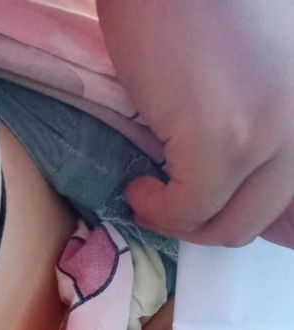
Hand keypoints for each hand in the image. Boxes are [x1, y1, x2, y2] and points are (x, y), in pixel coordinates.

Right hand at [97, 0, 293, 248]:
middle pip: (267, 218)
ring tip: (154, 193)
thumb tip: (256, 203)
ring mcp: (272, 133)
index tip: (220, 212)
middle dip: (213, 223)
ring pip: (231, 225)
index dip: (270, 224)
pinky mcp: (225, 143)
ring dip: (184, 222)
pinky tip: (139, 186)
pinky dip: (157, 210)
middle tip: (176, 205)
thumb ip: (268, 124)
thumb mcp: (261, 72)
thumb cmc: (201, 4)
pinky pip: (189, 210)